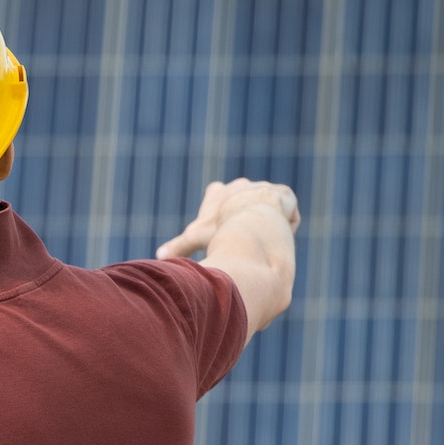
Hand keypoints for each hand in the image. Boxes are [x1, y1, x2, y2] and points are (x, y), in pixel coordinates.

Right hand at [156, 177, 299, 259]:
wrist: (253, 215)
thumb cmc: (222, 226)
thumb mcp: (196, 236)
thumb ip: (179, 246)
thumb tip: (158, 258)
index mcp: (220, 192)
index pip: (215, 194)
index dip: (217, 208)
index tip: (218, 221)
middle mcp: (242, 186)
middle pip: (241, 201)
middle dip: (243, 215)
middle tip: (241, 234)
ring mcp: (263, 187)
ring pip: (265, 211)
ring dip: (265, 224)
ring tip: (263, 240)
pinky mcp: (283, 195)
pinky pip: (285, 214)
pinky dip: (283, 225)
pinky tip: (278, 236)